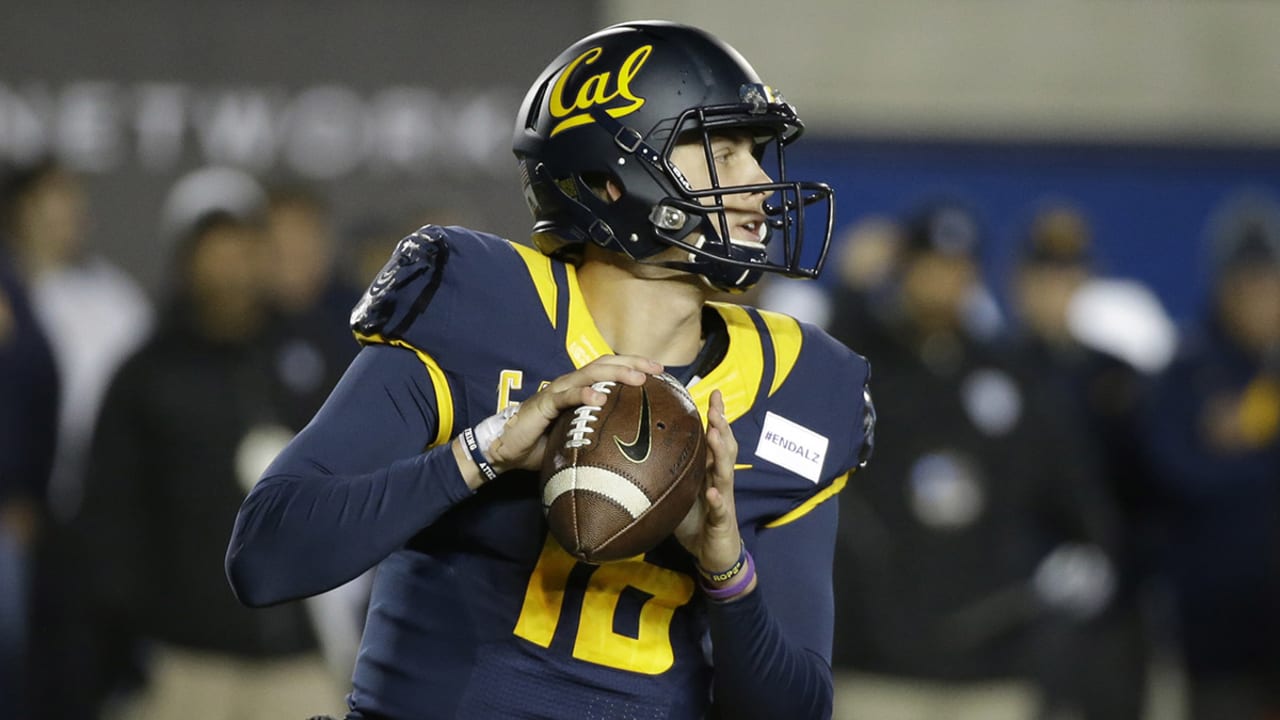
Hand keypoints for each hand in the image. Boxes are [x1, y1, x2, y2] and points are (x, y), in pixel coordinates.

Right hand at [452, 355, 662, 488]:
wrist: (507, 451)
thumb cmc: (543, 446)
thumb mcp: (578, 439)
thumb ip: (600, 436)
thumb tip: (634, 452)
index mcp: (579, 389)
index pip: (610, 369)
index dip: (634, 366)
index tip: (660, 371)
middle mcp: (570, 384)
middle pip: (605, 364)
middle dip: (632, 363)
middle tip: (657, 369)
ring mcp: (557, 391)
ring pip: (589, 373)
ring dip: (615, 373)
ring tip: (637, 378)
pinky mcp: (543, 403)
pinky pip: (566, 395)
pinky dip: (584, 394)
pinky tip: (600, 397)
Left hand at [674, 390, 752, 595]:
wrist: (713, 555)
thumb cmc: (695, 522)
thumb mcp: (677, 494)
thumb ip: (664, 475)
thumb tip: (630, 457)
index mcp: (709, 472)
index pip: (714, 438)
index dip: (716, 416)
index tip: (713, 393)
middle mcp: (719, 481)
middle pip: (724, 448)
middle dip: (722, 426)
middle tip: (716, 407)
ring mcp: (723, 500)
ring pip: (725, 472)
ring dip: (720, 453)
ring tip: (716, 435)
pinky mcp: (722, 521)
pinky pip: (719, 509)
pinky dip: (716, 500)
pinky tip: (712, 493)